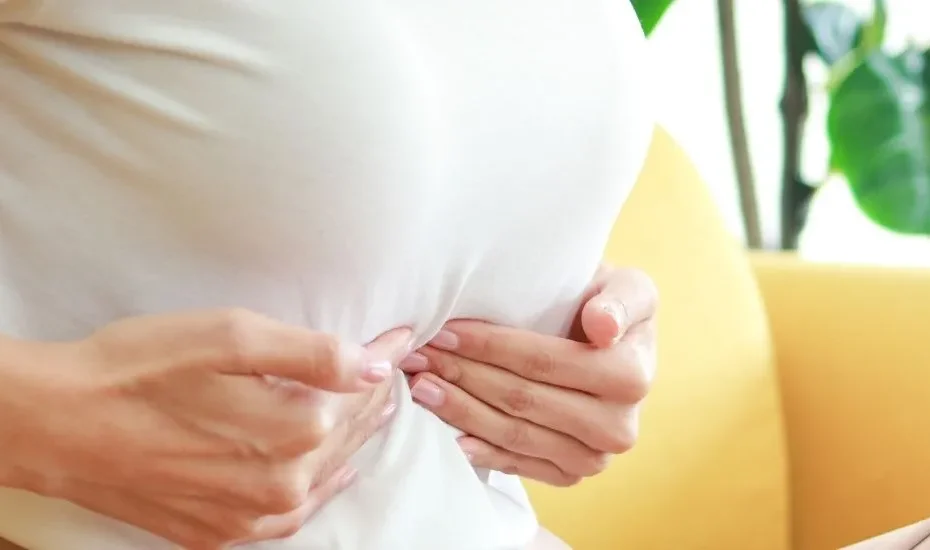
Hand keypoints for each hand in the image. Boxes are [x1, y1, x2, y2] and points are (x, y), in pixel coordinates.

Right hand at [3, 309, 410, 548]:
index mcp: (293, 432)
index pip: (361, 393)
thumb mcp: (230, 336)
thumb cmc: (140, 368)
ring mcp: (248, 516)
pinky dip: (314, 489)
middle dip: (373, 400)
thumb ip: (312, 354)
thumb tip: (374, 366)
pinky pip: (287, 515)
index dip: (384, 360)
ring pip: (324, 477)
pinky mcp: (218, 532)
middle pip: (348, 436)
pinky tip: (327, 474)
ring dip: (351, 443)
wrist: (59, 424)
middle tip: (389, 372)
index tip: (403, 338)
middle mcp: (280, 484)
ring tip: (368, 413)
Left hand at [401, 266, 656, 485]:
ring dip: (459, 410)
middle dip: (462, 374)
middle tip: (418, 356)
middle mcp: (618, 427)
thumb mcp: (626, 287)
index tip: (445, 330)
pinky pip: (515, 464)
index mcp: (631, 376)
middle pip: (521, 399)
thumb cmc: (605, 305)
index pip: (543, 361)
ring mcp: (594, 458)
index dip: (490, 346)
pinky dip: (478, 448)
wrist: (611, 346)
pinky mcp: (570, 476)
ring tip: (420, 385)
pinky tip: (447, 433)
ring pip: (512, 434)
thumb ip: (620, 300)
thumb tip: (603, 328)